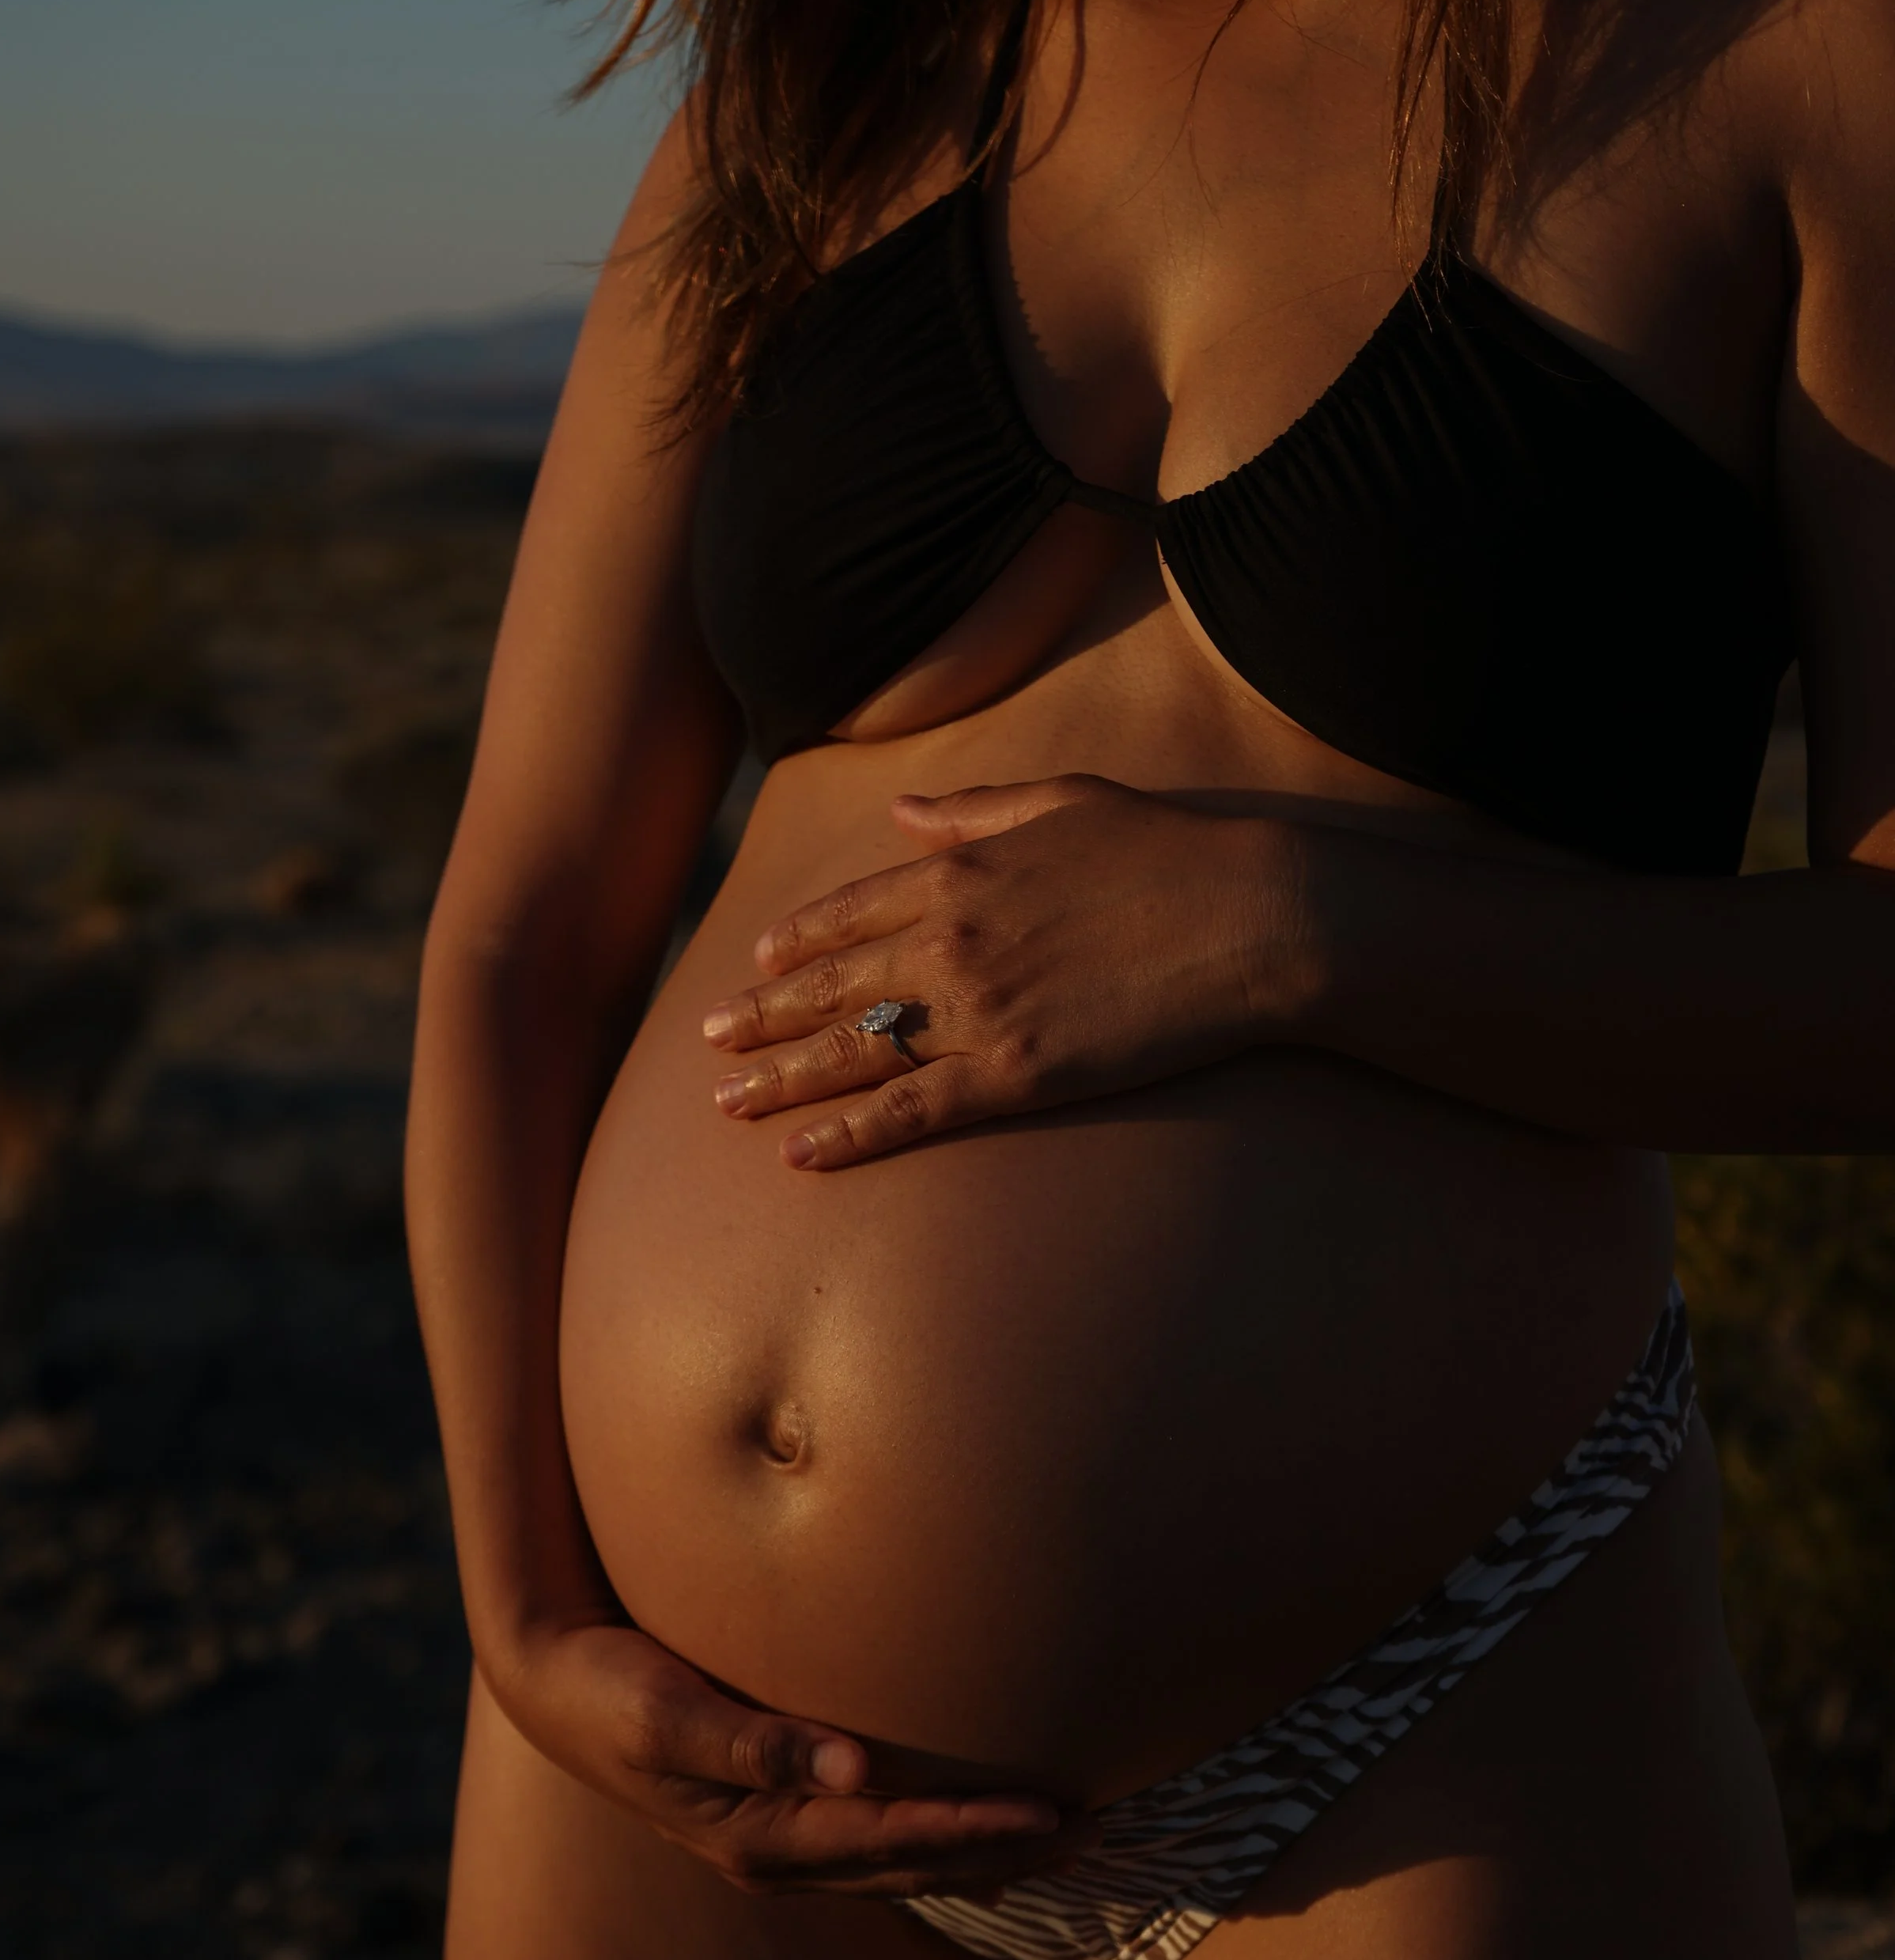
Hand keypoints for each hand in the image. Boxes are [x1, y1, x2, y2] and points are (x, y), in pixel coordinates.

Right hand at [489, 1617, 1090, 1899]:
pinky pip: (873, 1838)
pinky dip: (934, 1835)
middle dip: (1003, 1852)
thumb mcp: (668, 1712)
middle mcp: (775, 1854)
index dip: (977, 1832)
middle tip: (1096, 1829)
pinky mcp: (773, 1812)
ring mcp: (774, 1843)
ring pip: (899, 1860)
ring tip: (1062, 1835)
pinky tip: (977, 1826)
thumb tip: (852, 1768)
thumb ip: (756, 1740)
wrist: (554, 1683)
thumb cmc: (610, 1685)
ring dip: (981, 1851)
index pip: (894, 1843)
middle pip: (912, 1865)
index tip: (1054, 1815)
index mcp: (759, 1838)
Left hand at [702, 773, 1310, 1170]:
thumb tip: (903, 812)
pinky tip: (803, 1157)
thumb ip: (973, 813)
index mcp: (960, 873)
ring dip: (783, 1081)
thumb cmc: (1173, 852)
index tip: (755, 959)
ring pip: (854, 1052)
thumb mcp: (1065, 802)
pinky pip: (913, 1111)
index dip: (797, 941)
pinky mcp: (1018, 1074)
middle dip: (762, 1016)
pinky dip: (851, 1135)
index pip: (850, 913)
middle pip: (831, 986)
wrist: (1254, 914)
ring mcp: (979, 1010)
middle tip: (706, 1041)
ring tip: (727, 1103)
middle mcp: (951, 940)